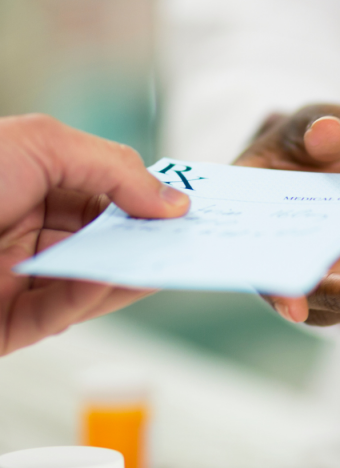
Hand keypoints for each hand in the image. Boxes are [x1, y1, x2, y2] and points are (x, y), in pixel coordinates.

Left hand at [0, 114, 189, 354]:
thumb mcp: (45, 145)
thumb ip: (116, 170)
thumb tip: (173, 202)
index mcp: (41, 184)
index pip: (112, 196)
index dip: (152, 200)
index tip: (191, 207)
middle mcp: (36, 231)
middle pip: (111, 241)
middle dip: (150, 240)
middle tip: (194, 239)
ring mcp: (26, 277)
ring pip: (96, 281)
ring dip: (130, 271)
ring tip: (167, 260)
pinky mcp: (14, 322)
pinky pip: (64, 310)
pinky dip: (91, 295)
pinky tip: (111, 277)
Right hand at [236, 104, 339, 324]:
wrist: (336, 155)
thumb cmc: (314, 136)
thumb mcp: (317, 120)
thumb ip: (319, 125)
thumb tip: (325, 134)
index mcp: (253, 219)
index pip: (253, 259)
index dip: (272, 287)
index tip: (294, 307)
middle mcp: (281, 256)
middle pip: (304, 293)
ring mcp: (318, 271)